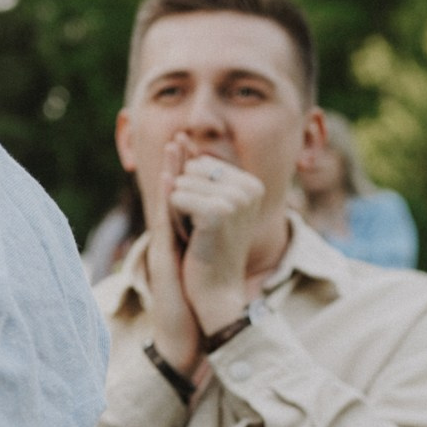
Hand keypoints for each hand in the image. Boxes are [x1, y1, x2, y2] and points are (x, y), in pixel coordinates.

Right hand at [145, 138, 202, 373]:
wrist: (189, 329)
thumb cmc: (198, 302)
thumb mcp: (208, 264)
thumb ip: (211, 242)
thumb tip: (226, 225)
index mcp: (179, 238)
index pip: (181, 196)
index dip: (184, 171)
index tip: (191, 147)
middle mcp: (168, 238)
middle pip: (169, 193)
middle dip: (175, 163)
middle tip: (180, 136)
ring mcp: (163, 245)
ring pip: (164, 201)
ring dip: (167, 172)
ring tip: (173, 146)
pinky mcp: (163, 255)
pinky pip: (163, 221)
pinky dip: (165, 198)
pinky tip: (169, 179)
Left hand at [162, 134, 262, 332]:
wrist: (216, 288)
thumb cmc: (206, 246)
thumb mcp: (205, 204)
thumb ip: (197, 172)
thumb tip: (180, 138)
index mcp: (251, 183)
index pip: (198, 163)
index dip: (189, 191)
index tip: (205, 219)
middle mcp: (250, 187)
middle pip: (189, 169)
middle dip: (183, 197)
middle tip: (199, 228)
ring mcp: (237, 198)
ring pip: (180, 182)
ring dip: (178, 209)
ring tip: (196, 233)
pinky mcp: (219, 211)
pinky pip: (176, 196)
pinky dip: (175, 215)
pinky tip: (192, 235)